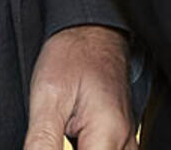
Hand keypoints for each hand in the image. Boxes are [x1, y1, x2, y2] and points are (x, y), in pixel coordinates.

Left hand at [23, 24, 134, 149]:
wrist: (94, 31)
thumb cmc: (73, 55)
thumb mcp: (48, 98)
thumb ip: (42, 144)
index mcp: (108, 134)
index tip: (45, 146)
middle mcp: (125, 144)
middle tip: (53, 137)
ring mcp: (128, 144)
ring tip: (59, 136)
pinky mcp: (123, 142)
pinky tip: (70, 143)